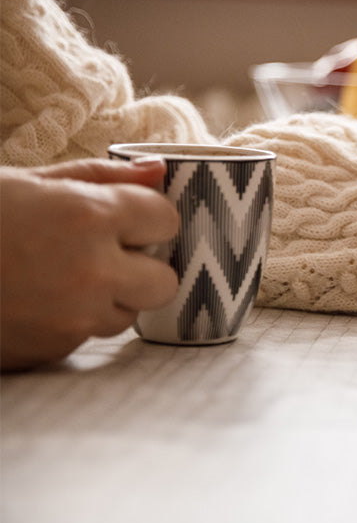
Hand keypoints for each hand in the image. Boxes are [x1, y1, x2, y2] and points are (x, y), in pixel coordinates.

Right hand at [0, 159, 179, 369]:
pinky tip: (34, 300)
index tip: (127, 215)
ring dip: (109, 297)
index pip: (166, 219)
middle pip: (164, 280)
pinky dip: (71, 320)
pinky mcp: (51, 351)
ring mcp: (73, 317)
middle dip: (143, 266)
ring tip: (59, 275)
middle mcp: (92, 271)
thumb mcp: (25, 180)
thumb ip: (100, 177)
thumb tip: (158, 171)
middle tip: (105, 252)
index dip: (147, 217)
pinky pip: (86, 336)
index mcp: (88, 216)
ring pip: (128, 313)